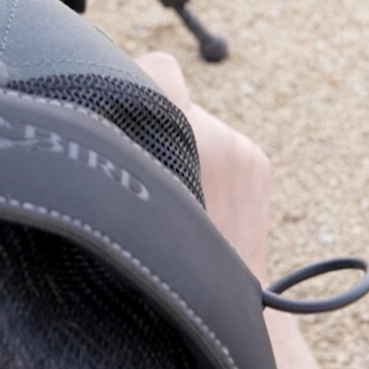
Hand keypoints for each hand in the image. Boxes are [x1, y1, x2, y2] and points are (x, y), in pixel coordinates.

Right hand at [134, 52, 271, 279]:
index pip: (159, 68)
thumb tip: (112, 99)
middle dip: (155, 123)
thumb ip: (123, 146)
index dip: (132, 81)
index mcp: (181, 137)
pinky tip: (200, 199)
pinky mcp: (256, 158)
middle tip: (144, 169)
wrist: (227, 300)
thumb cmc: (163, 259)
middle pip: (171, 98)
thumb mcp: (126, 197)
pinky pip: (219, 140)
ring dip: (183, 144)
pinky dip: (206, 159)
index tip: (119, 109)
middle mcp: (216, 134)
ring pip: (195, 122)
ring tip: (175, 194)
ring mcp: (241, 146)